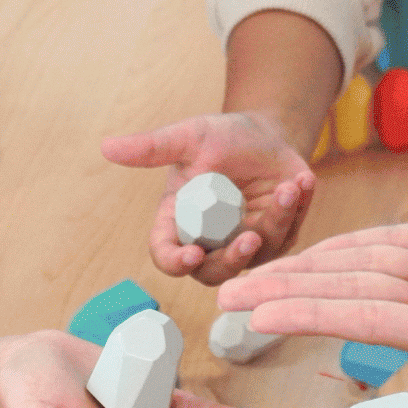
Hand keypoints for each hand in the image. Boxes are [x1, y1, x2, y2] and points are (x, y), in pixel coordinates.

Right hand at [101, 112, 314, 285]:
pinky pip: (289, 233)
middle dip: (232, 260)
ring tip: (287, 188)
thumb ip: (151, 148)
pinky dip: (296, 208)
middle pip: (215, 273)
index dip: (176, 262)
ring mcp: (247, 243)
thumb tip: (106, 147)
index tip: (192, 254)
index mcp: (181, 224)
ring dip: (275, 223)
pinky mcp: (280, 235)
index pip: (168, 256)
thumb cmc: (220, 138)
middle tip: (248, 238)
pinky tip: (301, 181)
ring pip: (259, 255)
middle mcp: (212, 242)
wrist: (264, 134)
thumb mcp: (187, 138)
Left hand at [218, 207, 407, 407]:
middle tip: (223, 290)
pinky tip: (318, 243)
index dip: (308, 312)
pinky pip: (407, 237)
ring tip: (252, 267)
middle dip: (287, 287)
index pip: (365, 320)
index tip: (252, 316)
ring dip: (310, 264)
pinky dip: (363, 238)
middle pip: (350, 288)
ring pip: (368, 261)